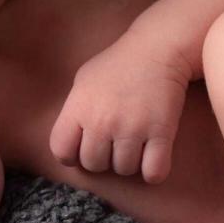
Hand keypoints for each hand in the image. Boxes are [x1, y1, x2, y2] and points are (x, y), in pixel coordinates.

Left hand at [48, 34, 192, 183]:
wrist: (156, 49)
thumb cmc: (117, 64)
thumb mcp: (83, 80)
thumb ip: (74, 111)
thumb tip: (71, 141)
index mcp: (79, 107)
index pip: (62, 151)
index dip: (72, 154)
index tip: (84, 147)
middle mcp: (102, 121)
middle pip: (94, 165)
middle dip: (103, 158)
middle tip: (114, 142)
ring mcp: (132, 128)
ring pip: (124, 170)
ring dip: (129, 161)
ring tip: (134, 143)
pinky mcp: (161, 133)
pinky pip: (154, 173)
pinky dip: (154, 171)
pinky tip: (153, 156)